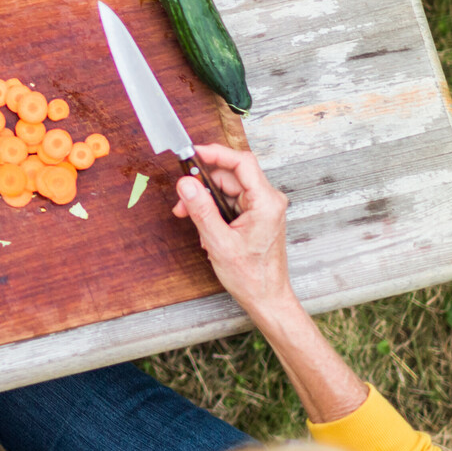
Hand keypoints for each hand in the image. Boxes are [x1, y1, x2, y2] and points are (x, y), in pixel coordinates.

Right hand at [171, 144, 293, 313]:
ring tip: (195, 222)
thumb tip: (186, 184)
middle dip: (203, 186)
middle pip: (230, 176)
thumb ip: (201, 209)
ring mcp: (263, 208)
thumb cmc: (251, 276)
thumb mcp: (219, 242)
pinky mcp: (257, 215)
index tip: (193, 153)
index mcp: (265, 202)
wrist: (266, 297)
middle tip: (183, 200)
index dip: (215, 153)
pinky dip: (215, 211)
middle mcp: (268, 201)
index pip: (241, 162)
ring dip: (207, 202)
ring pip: (228, 189)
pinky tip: (208, 230)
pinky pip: (231, 202)